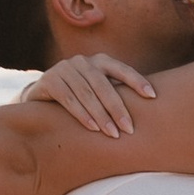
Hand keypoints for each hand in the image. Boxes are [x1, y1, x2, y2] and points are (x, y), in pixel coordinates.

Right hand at [21, 52, 159, 140]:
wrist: (41, 96)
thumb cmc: (79, 95)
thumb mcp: (97, 90)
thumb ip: (116, 93)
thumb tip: (150, 108)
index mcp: (99, 61)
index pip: (121, 69)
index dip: (137, 81)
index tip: (152, 97)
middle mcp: (82, 61)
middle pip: (103, 85)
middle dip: (117, 108)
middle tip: (129, 129)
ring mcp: (64, 68)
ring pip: (86, 93)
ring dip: (101, 115)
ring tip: (113, 134)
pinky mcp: (49, 80)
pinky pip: (68, 98)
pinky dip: (81, 114)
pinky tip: (92, 127)